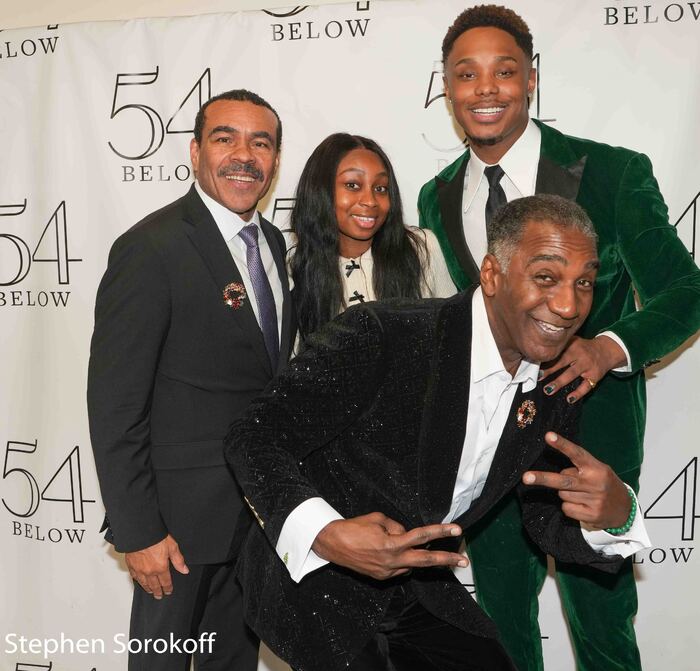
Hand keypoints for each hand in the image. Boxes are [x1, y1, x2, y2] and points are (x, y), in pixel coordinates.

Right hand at [125, 534, 188, 598]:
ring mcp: (139, 569)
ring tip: (150, 591)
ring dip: (148, 589)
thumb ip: (178, 560)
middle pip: (154, 585)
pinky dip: (138, 581)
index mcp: (160, 567)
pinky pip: (134, 577)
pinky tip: (140, 582)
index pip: (165, 582)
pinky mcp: (131, 565)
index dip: (168, 588)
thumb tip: (184, 570)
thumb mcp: (172, 547)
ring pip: (144, 583)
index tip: (169, 591)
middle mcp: (149, 571)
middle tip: (159, 596)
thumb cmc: (156, 537)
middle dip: (158, 591)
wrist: (140, 533)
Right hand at [311, 512, 466, 580]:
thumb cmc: (353, 528)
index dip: (440, 532)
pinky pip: (399, 567)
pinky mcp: (381, 578)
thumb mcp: (378, 519)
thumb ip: (397, 526)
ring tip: (394, 542)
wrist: (332, 544)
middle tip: (464, 561)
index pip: (422, 536)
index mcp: (392, 544)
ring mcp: (387, 572)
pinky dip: (400, 559)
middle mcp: (392, 561)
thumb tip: (406, 534)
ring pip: (411, 563)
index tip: (456, 530)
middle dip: (446, 560)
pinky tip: (388, 551)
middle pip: (426, 560)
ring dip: (414, 554)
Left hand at [522, 432, 630, 529]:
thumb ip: (579, 467)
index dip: (562, 444)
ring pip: (562, 494)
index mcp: (596, 467)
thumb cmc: (605, 484)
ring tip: (581, 493)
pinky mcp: (591, 515)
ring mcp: (594, 500)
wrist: (625, 509)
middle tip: (526, 477)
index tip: (548, 436)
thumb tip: (556, 471)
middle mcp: (595, 483)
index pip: (576, 453)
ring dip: (565, 493)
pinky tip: (582, 505)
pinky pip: (566, 508)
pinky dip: (569, 506)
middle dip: (543, 478)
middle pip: (563, 480)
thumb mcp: (598, 469)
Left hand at [541, 335, 626, 402]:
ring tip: (548, 390)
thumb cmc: (583, 347)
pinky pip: (586, 386)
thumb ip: (561, 347)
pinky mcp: (595, 376)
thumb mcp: (573, 342)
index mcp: (572, 346)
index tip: (535, 365)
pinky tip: (569, 399)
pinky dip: (578, 394)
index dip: (546, 359)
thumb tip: (540, 354)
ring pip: (572, 374)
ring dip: (559, 382)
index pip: (557, 353)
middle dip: (549, 370)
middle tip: (538, 378)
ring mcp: (588, 366)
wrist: (607, 350)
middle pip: (562, 362)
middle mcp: (580, 355)